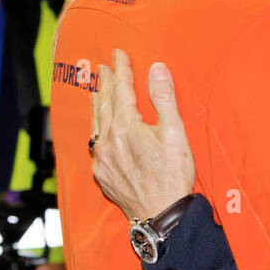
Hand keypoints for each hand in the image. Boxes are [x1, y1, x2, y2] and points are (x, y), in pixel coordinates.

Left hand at [90, 49, 195, 221]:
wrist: (161, 215)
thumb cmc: (172, 176)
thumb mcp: (175, 134)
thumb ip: (164, 99)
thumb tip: (156, 69)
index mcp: (126, 127)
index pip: (122, 90)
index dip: (122, 70)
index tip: (119, 54)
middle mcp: (109, 141)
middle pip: (105, 104)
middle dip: (106, 83)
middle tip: (103, 67)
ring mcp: (103, 159)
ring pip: (95, 124)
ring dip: (96, 103)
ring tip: (95, 90)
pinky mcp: (102, 175)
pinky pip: (94, 144)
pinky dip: (96, 129)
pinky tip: (98, 129)